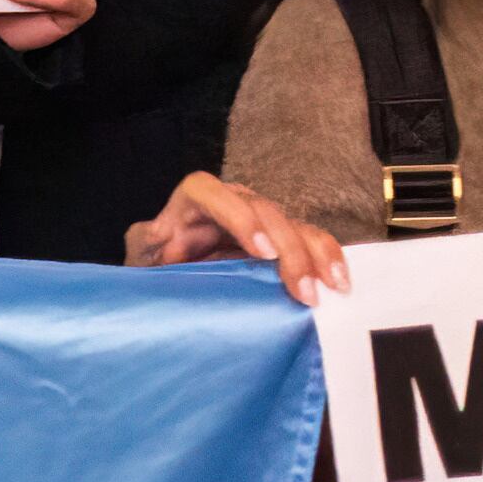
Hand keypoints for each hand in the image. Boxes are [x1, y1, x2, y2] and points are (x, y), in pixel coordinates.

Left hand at [125, 172, 345, 303]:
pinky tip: (340, 282)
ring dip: (315, 254)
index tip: (262, 252)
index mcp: (189, 204)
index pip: (208, 192)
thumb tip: (157, 237)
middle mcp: (229, 204)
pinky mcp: (278, 242)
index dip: (238, 216)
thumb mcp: (142, 259)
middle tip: (303, 289)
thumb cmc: (154, 269)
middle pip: (263, 210)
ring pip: (292, 225)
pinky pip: (308, 243)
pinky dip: (326, 260)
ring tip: (332, 286)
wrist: (169, 284)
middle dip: (288, 249)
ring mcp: (258, 221)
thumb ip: (148, 245)